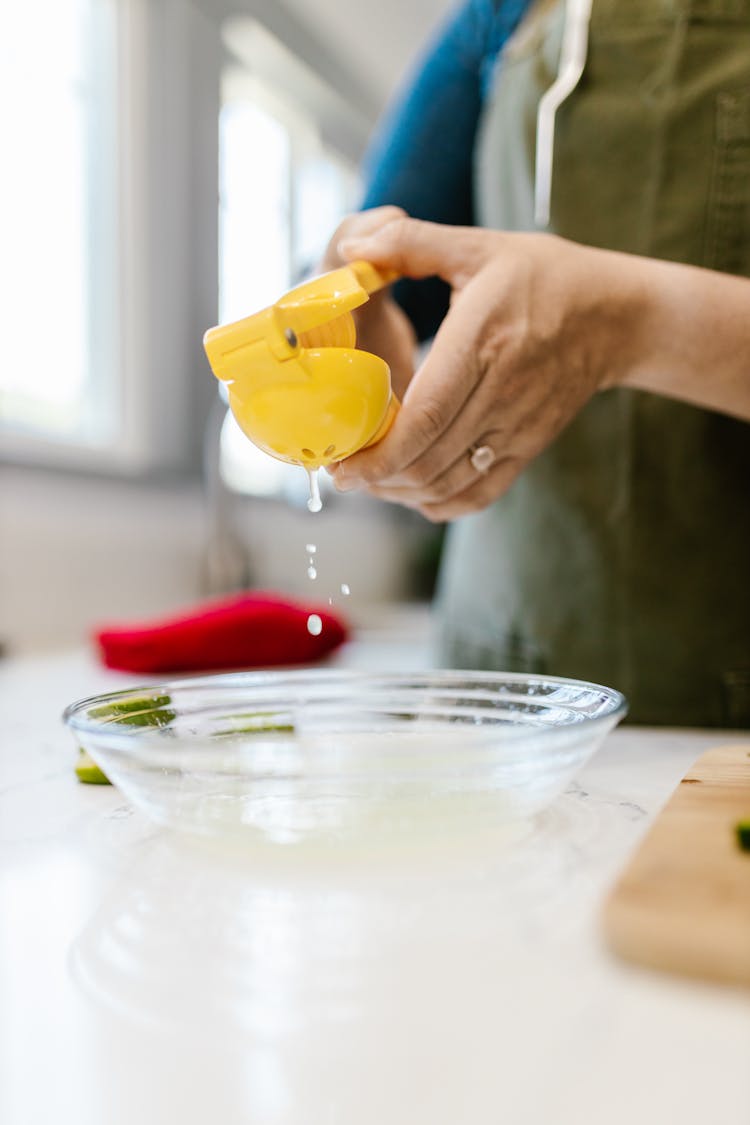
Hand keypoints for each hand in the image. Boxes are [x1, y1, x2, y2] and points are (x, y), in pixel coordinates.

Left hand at [329, 217, 641, 521]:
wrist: (616, 316)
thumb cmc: (544, 277)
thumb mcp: (479, 245)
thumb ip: (411, 241)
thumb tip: (353, 241)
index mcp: (483, 341)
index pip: (426, 416)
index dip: (380, 451)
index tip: (342, 462)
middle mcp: (502, 392)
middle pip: (430, 459)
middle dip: (377, 477)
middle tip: (342, 472)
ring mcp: (518, 427)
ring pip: (449, 484)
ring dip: (402, 492)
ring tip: (370, 481)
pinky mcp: (528, 448)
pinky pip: (479, 495)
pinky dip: (440, 504)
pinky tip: (413, 491)